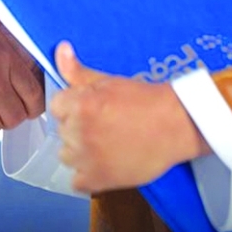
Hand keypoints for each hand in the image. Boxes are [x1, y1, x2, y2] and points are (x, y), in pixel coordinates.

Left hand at [50, 42, 209, 193]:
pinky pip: (76, 182)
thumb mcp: (109, 81)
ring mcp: (87, 159)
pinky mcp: (97, 180)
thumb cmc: (144, 100)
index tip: (91, 108)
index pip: (56, 106)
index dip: (74, 106)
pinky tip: (104, 163)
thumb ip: (78, 71)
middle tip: (104, 124)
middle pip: (63, 130)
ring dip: (80, 151)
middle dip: (78, 126)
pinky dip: (87, 175)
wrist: (175, 125)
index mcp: (79, 105)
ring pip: (66, 155)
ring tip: (104, 144)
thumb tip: (60, 49)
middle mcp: (79, 132)